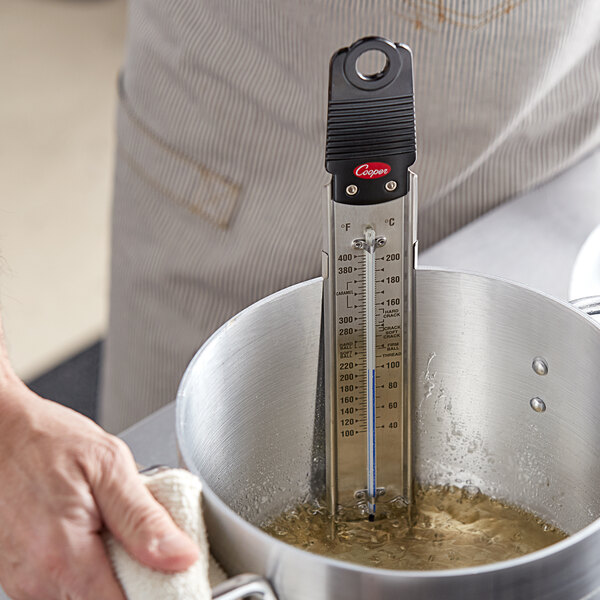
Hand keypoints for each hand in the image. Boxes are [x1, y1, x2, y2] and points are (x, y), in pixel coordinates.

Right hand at [0, 380, 198, 599]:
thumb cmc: (49, 441)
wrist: (3, 434)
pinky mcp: (22, 577)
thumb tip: (180, 557)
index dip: (156, 591)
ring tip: (116, 531)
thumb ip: (144, 519)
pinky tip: (96, 536)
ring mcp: (25, 582)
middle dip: (136, 581)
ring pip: (87, 598)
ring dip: (112, 575)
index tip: (174, 572)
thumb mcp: (110, 465)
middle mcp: (37, 579)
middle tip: (146, 539)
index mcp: (63, 554)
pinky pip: (66, 589)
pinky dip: (90, 569)